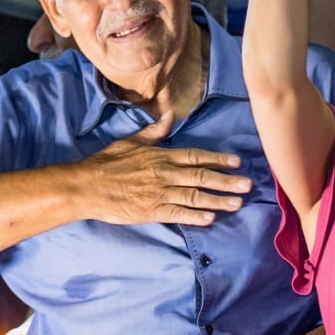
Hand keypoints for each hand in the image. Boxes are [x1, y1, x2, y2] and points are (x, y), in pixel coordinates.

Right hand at [80, 112, 251, 225]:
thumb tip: (170, 115)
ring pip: (194, 196)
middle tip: (248, 185)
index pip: (195, 156)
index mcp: (160, 156)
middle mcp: (164, 173)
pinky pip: (178, 213)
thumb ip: (153, 131)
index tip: (236, 162)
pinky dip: (195, 216)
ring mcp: (159, 193)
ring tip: (237, 203)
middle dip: (226, 181)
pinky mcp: (151, 211)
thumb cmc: (107, 163)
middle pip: (201, 176)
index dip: (217, 159)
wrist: (87, 186)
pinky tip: (211, 219)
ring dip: (217, 200)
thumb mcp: (131, 142)